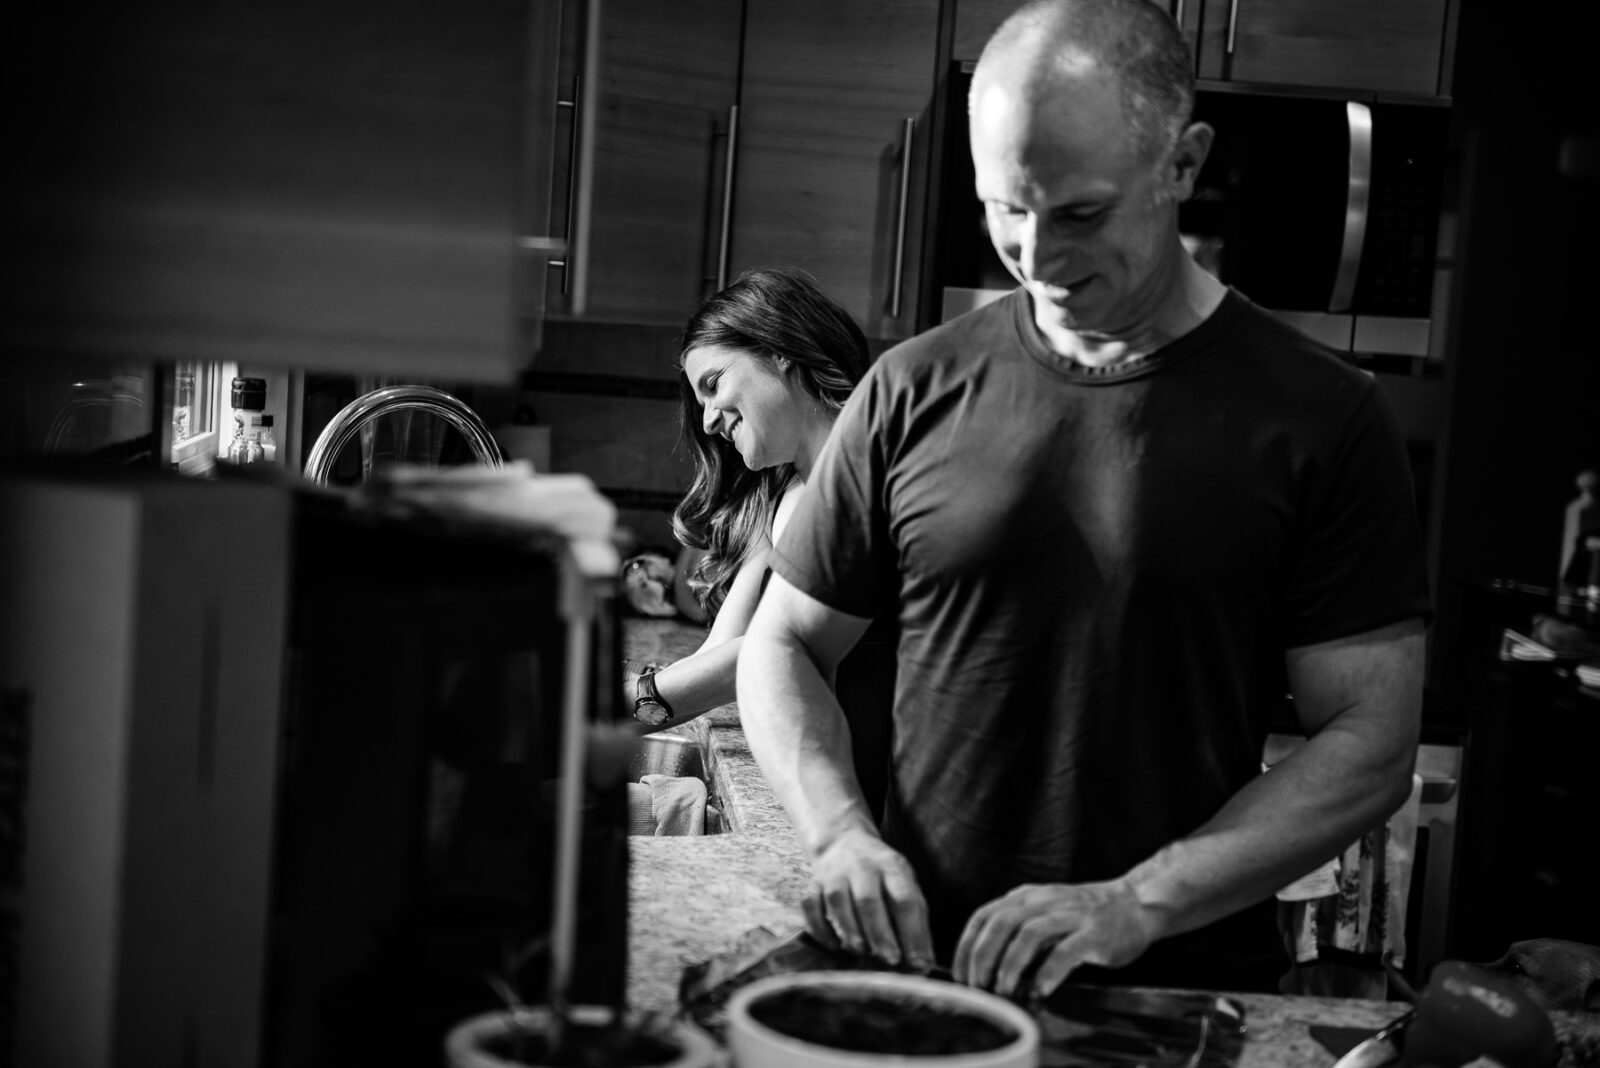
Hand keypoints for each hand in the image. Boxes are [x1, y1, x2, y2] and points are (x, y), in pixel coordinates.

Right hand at [801, 828, 935, 970]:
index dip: (912, 932)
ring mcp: (834, 873)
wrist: (843, 842)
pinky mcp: (813, 883)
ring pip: (838, 901)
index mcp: (892, 867)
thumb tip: (922, 964)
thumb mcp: (905, 886)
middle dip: (880, 934)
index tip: (917, 962)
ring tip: (861, 952)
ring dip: (850, 931)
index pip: (905, 899)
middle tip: (890, 960)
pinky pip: (810, 906)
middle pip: (869, 901)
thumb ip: (915, 923)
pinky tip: (833, 945)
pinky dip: (820, 928)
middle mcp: (862, 866)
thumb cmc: (882, 876)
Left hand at [953, 878, 1159, 998]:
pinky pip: (1066, 952)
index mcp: (1026, 897)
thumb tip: (987, 970)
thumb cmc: (1084, 916)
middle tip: (978, 987)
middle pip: (1001, 923)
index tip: (961, 975)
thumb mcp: (1043, 914)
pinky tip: (1040, 990)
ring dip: (1010, 965)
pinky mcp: (1093, 933)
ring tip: (1004, 991)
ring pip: (1029, 934)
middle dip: (983, 958)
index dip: (966, 946)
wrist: (1134, 904)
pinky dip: (1048, 972)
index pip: (984, 916)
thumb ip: (1017, 934)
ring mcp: (1069, 915)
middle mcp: (1043, 901)